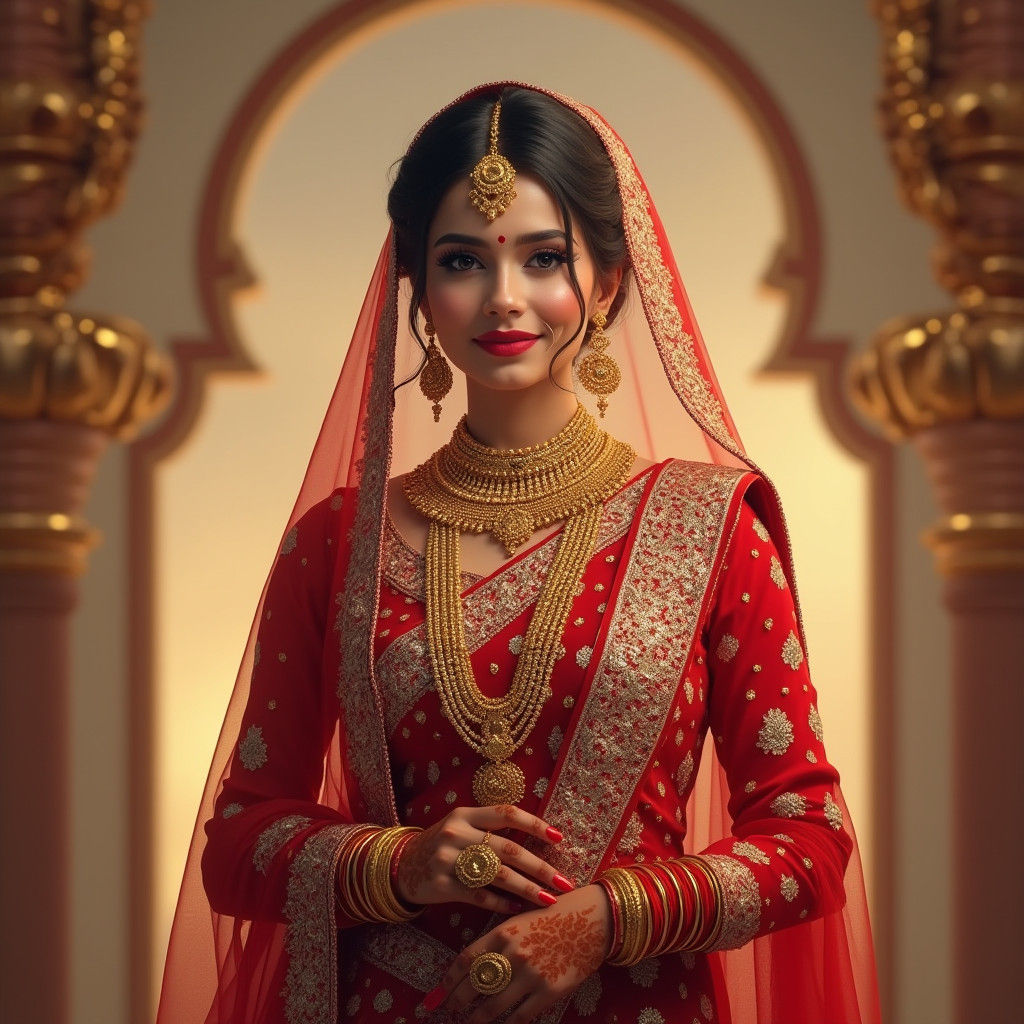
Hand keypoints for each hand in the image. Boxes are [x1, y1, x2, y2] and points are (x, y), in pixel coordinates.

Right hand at [395, 803, 570, 915]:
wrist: (401, 866)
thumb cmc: (444, 845)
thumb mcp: (462, 826)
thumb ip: (492, 828)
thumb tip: (541, 836)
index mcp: (465, 814)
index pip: (507, 814)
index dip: (535, 825)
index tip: (559, 838)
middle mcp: (456, 832)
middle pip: (507, 849)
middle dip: (540, 867)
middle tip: (564, 881)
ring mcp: (446, 859)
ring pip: (497, 875)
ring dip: (527, 889)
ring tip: (550, 899)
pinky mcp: (440, 885)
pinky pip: (478, 896)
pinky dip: (501, 903)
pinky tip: (518, 909)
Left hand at [425, 884, 612, 1022]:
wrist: (593, 919)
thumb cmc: (554, 915)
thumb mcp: (521, 919)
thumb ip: (498, 941)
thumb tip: (473, 967)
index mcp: (503, 931)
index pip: (466, 960)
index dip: (449, 980)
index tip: (438, 993)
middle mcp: (513, 953)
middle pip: (475, 986)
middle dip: (457, 1002)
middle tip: (449, 1010)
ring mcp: (531, 974)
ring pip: (493, 1006)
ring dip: (477, 1019)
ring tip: (469, 1022)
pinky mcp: (550, 991)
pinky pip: (520, 1017)